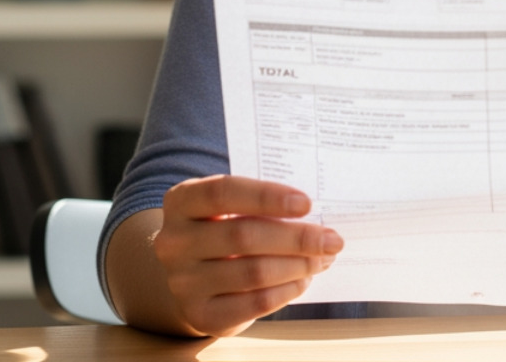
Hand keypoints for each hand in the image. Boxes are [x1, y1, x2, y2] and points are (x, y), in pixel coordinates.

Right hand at [153, 174, 341, 335]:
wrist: (193, 272)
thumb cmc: (225, 226)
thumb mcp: (232, 205)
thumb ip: (263, 203)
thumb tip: (316, 217)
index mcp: (181, 201)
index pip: (223, 191)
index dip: (267, 196)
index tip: (307, 203)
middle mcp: (173, 241)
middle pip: (243, 235)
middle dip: (296, 238)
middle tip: (332, 239)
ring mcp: (182, 281)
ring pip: (253, 272)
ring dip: (298, 265)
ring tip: (322, 258)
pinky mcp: (200, 313)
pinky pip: (254, 303)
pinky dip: (287, 290)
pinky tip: (303, 280)